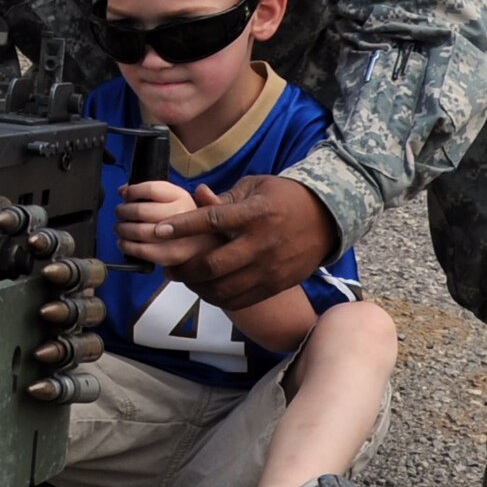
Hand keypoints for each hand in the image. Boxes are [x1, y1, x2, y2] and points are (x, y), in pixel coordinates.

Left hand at [114, 180, 218, 267]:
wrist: (207, 247)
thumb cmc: (185, 221)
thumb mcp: (174, 199)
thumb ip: (150, 192)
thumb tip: (123, 191)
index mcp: (181, 197)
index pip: (151, 189)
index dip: (132, 191)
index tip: (125, 195)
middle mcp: (183, 214)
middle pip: (141, 210)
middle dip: (123, 211)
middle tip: (120, 212)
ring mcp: (178, 237)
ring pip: (138, 231)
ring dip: (122, 228)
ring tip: (120, 227)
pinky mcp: (171, 255)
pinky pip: (141, 250)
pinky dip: (126, 246)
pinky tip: (123, 242)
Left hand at [151, 175, 339, 310]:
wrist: (328, 218)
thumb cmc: (286, 197)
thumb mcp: (256, 187)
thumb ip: (225, 197)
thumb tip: (196, 194)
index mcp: (255, 214)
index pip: (212, 221)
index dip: (182, 227)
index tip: (158, 230)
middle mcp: (262, 244)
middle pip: (214, 264)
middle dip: (184, 268)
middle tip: (167, 266)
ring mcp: (270, 268)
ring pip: (224, 288)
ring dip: (197, 286)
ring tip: (183, 279)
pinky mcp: (277, 285)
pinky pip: (241, 300)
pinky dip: (218, 298)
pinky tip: (206, 289)